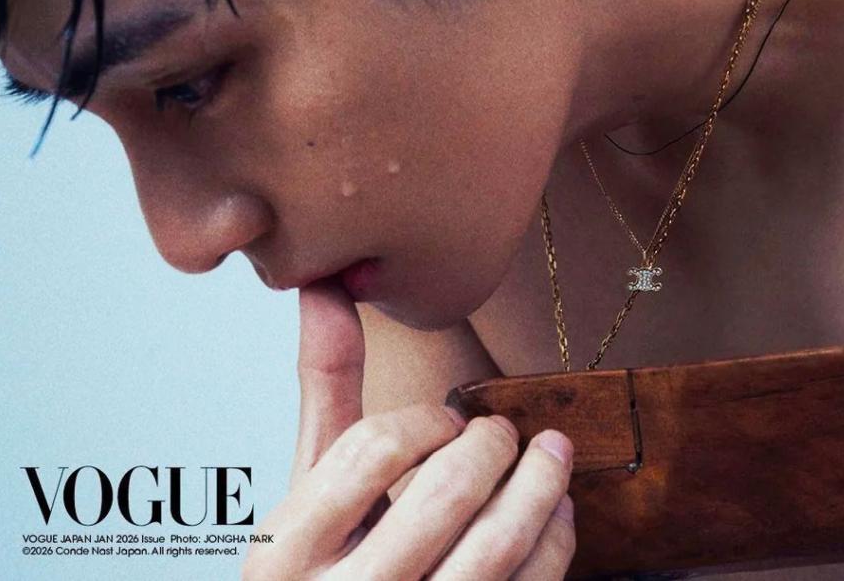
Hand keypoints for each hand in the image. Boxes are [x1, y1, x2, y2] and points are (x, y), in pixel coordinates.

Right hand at [242, 279, 575, 579]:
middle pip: (443, 494)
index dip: (424, 421)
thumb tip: (324, 289)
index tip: (446, 419)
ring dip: (540, 484)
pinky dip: (555, 539)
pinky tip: (556, 508)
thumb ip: (324, 392)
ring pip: (496, 545)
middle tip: (500, 432)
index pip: (371, 451)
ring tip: (552, 452)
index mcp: (287, 549)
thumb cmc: (326, 560)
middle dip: (489, 445)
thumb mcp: (312, 484)